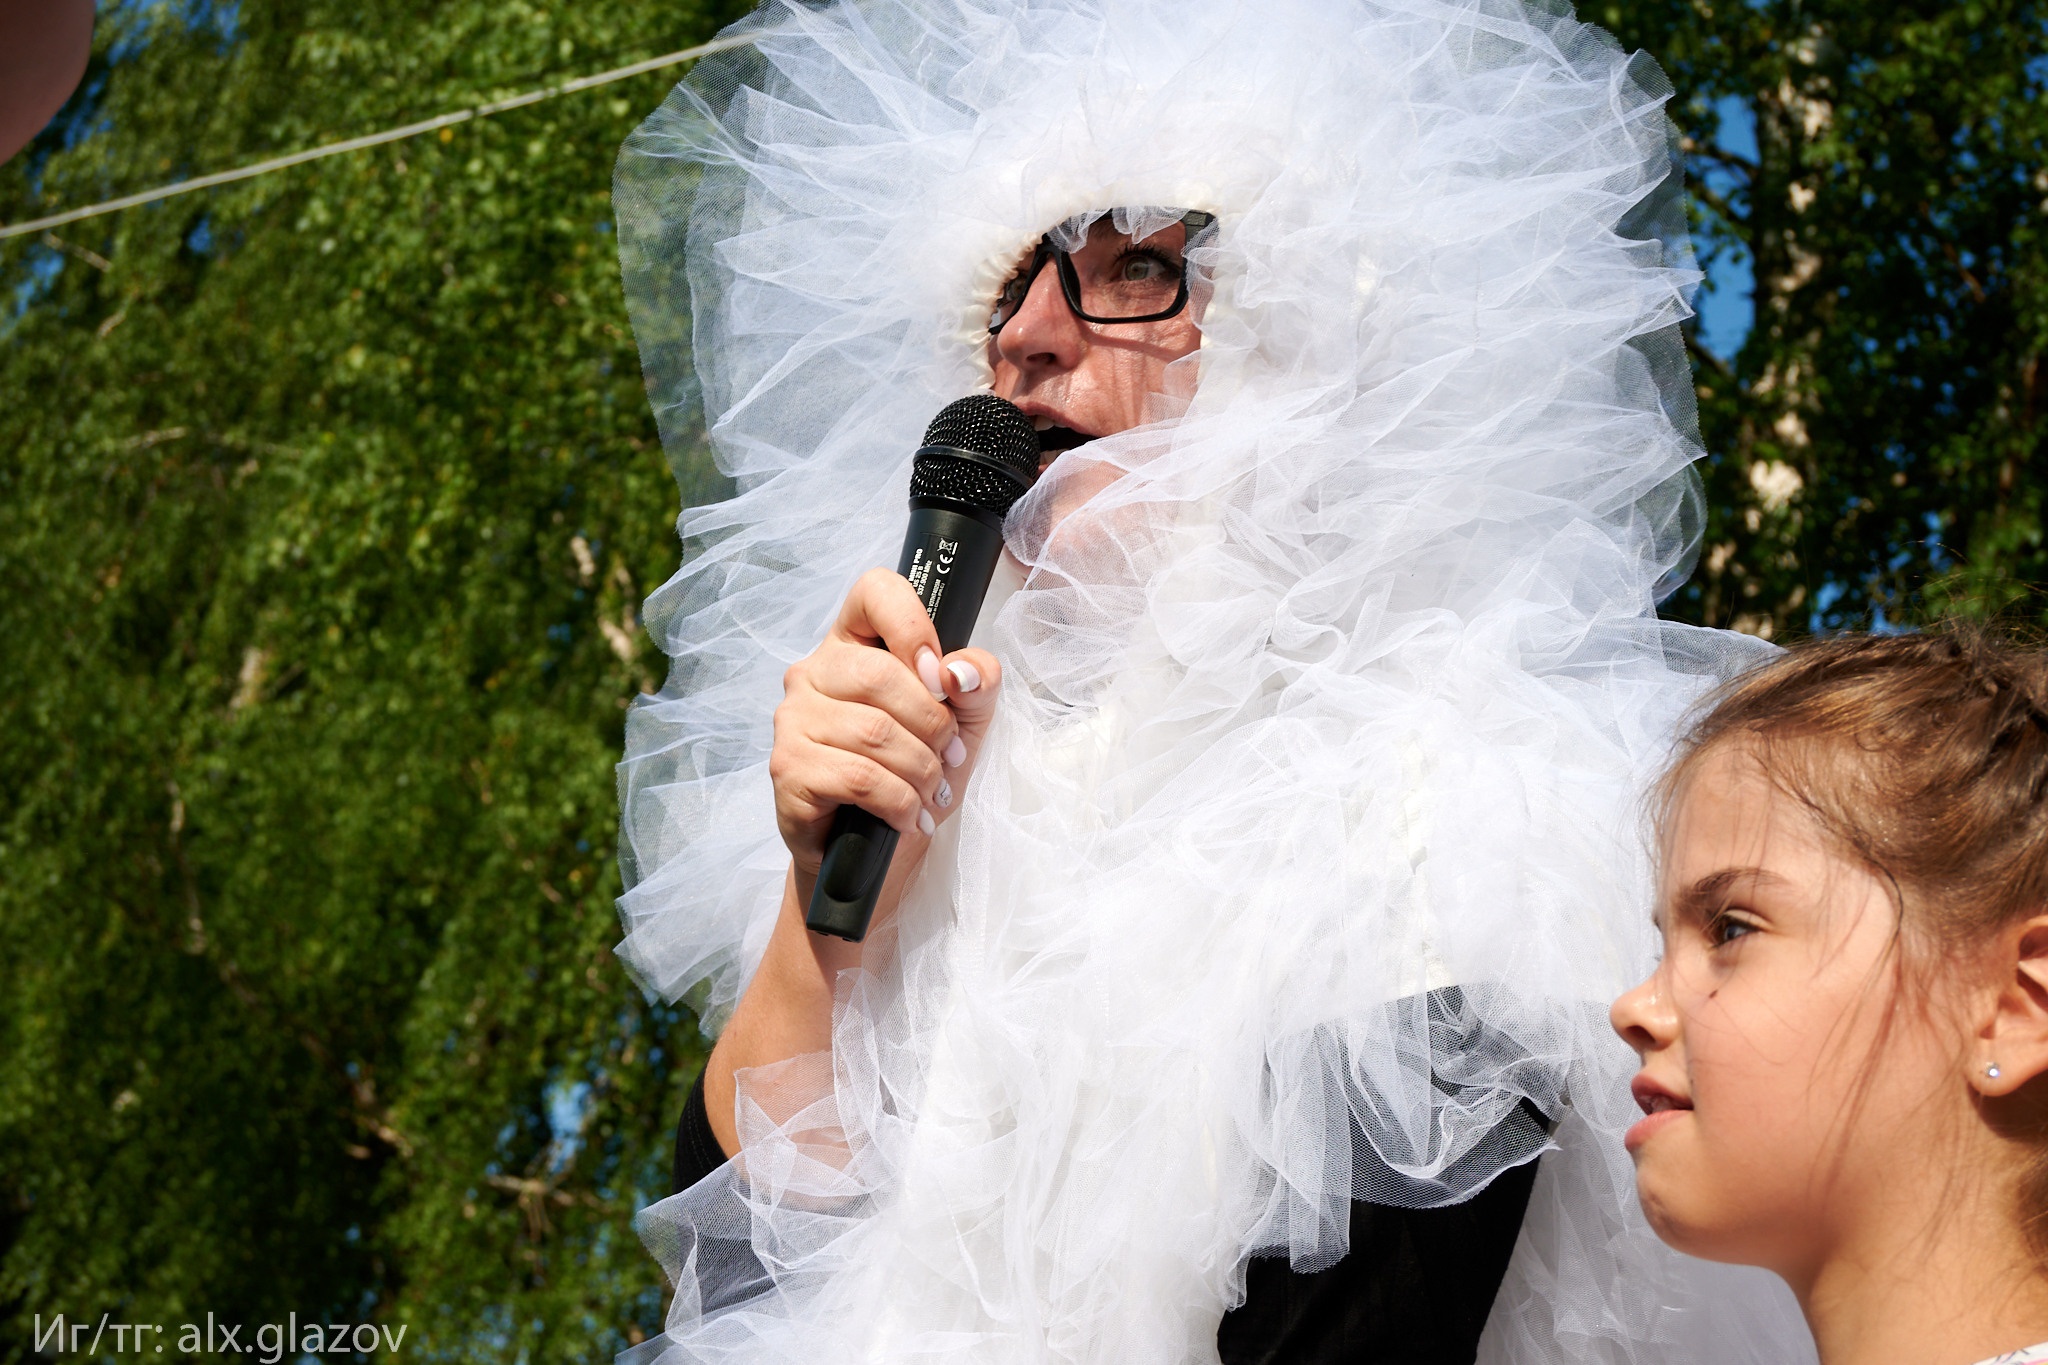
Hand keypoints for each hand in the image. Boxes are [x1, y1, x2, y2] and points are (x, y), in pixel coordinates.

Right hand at [770, 567, 1003, 881]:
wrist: (877, 852)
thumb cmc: (914, 775)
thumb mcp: (966, 723)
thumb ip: (977, 682)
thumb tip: (958, 672)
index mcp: (854, 644)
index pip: (875, 592)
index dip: (913, 625)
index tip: (939, 675)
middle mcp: (813, 672)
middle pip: (880, 673)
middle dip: (933, 725)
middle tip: (950, 759)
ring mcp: (793, 720)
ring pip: (873, 732)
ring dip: (921, 771)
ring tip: (931, 793)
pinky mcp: (787, 769)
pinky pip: (857, 777)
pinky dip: (899, 801)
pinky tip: (908, 816)